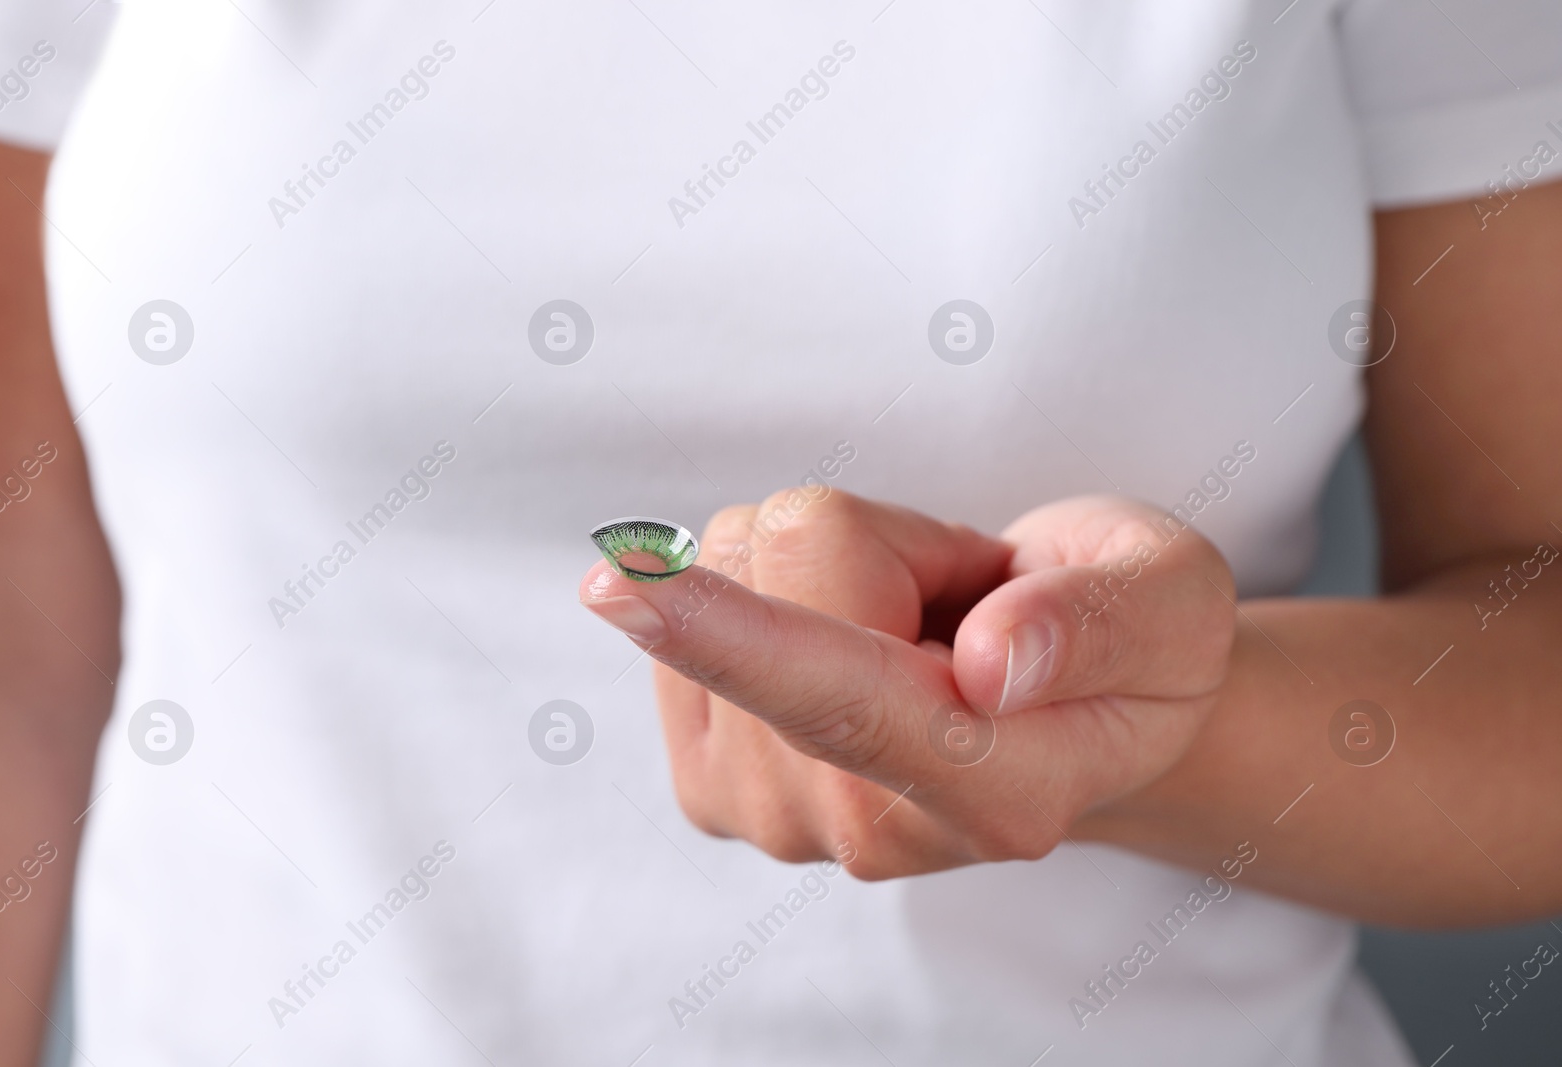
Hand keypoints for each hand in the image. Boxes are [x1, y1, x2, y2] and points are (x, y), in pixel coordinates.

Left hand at [579, 491, 1235, 878]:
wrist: (1068, 712)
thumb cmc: (1129, 640)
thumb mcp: (1173, 600)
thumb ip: (1098, 627)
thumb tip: (987, 665)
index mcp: (1002, 791)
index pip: (849, 702)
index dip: (736, 633)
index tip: (620, 586)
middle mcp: (870, 828)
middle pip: (788, 570)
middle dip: (883, 540)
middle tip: (963, 598)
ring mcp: (778, 818)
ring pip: (733, 568)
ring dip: (828, 566)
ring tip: (915, 624)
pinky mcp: (714, 786)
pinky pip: (688, 608)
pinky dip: (770, 596)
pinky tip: (845, 643)